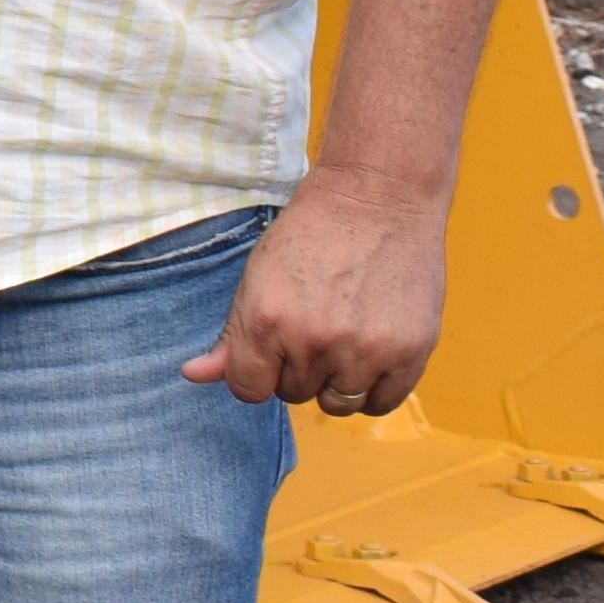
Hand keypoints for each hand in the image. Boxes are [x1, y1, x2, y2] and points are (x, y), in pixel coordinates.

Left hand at [187, 168, 448, 413]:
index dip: (258, 372)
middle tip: (316, 324)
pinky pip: (382, 403)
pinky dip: (374, 389)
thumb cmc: (312, 234)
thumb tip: (193, 375)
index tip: (273, 351)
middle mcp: (313, 341)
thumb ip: (230, 336)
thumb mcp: (256, 278)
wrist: (378, 198)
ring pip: (337, 404)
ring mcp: (364, 350)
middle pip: (294, 394)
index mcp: (266, 321)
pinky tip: (372, 355)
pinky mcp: (410, 352)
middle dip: (299, 368)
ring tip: (345, 337)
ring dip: (337, 381)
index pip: (248, 389)